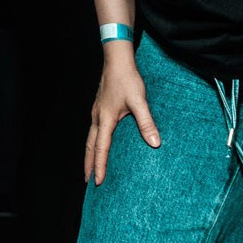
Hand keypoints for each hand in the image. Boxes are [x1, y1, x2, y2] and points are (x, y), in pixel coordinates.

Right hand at [85, 47, 159, 185]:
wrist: (117, 60)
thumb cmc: (127, 79)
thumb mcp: (140, 102)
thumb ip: (146, 123)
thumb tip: (155, 143)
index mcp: (105, 120)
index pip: (101, 149)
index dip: (99, 166)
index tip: (98, 182)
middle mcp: (97, 118)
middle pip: (89, 146)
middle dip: (89, 165)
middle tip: (87, 181)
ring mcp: (96, 112)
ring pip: (90, 138)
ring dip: (90, 154)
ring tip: (90, 167)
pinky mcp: (99, 108)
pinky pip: (93, 130)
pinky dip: (93, 143)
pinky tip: (98, 144)